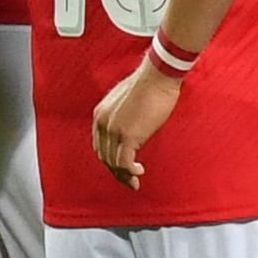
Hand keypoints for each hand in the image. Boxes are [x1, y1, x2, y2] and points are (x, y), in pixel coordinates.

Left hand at [92, 60, 183, 188]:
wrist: (158, 76)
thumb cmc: (149, 84)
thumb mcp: (127, 101)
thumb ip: (122, 116)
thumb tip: (132, 128)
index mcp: (100, 115)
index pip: (100, 146)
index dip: (110, 160)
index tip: (122, 168)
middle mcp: (102, 124)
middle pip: (105, 157)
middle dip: (116, 172)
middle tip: (129, 181)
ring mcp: (114, 130)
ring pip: (114, 162)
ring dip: (124, 175)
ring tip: (135, 181)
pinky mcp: (128, 135)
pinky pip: (124, 162)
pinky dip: (130, 171)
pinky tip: (139, 172)